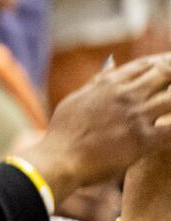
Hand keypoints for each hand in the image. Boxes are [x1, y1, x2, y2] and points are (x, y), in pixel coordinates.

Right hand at [26, 54, 170, 208]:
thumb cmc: (64, 131)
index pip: (144, 65)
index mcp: (108, 84)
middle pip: (164, 74)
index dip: (162, 62)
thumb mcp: (76, 98)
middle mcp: (125, 95)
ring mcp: (136, 116)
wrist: (61, 158)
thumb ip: (97, 81)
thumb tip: (111, 63)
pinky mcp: (143, 140)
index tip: (169, 65)